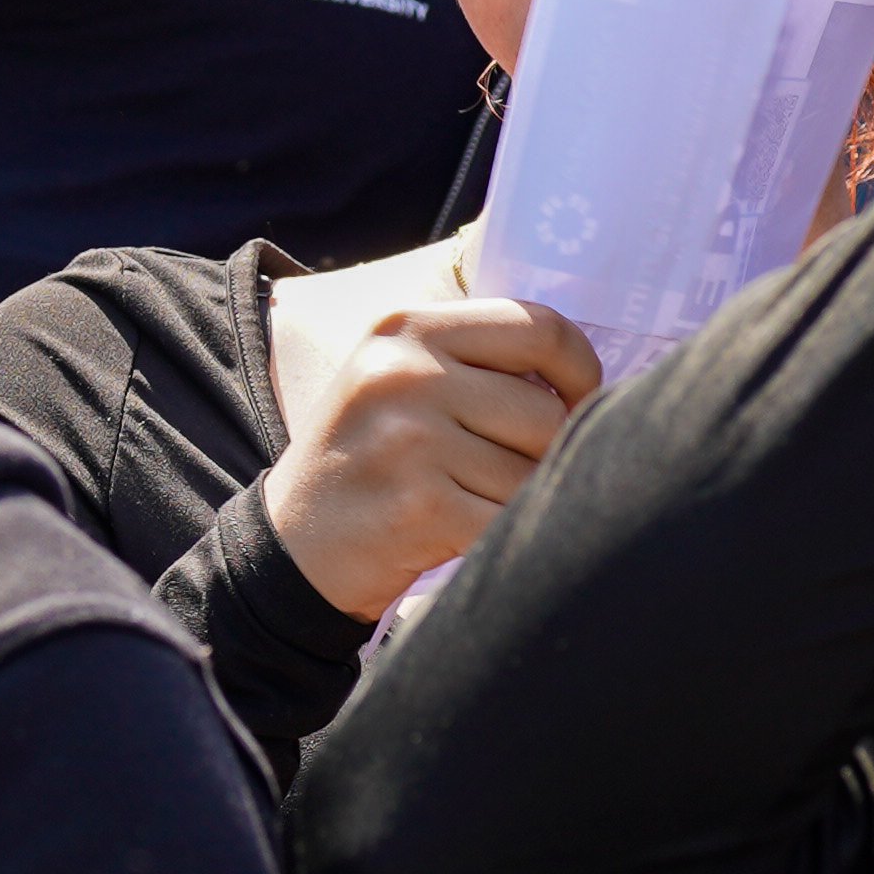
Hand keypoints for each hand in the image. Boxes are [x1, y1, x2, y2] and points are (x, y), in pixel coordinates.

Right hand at [258, 288, 598, 618]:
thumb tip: (586, 383)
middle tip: (505, 475)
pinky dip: (501, 540)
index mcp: (408, 328)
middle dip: (544, 454)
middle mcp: (407, 373)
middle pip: (546, 412)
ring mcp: (412, 441)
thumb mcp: (395, 377)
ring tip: (471, 505)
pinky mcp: (421, 508)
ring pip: (532, 474)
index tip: (576, 401)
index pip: (539, 328)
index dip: (580, 369)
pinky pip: (508, 522)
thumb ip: (474, 362)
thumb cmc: (362, 459)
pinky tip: (465, 538)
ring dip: (518, 502)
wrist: (288, 546)